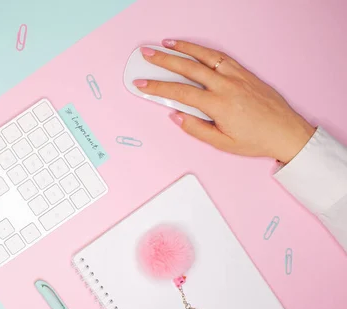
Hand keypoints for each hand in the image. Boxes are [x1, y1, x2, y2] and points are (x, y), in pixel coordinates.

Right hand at [133, 40, 315, 163]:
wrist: (286, 132)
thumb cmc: (256, 140)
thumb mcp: (222, 143)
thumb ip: (196, 129)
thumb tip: (176, 116)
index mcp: (218, 105)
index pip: (179, 92)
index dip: (157, 87)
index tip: (142, 84)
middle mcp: (226, 86)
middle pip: (188, 68)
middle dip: (163, 60)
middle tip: (147, 54)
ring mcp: (237, 76)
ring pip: (205, 57)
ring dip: (183, 48)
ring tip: (166, 44)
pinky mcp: (245, 73)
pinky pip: (221, 57)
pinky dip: (204, 51)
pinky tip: (193, 49)